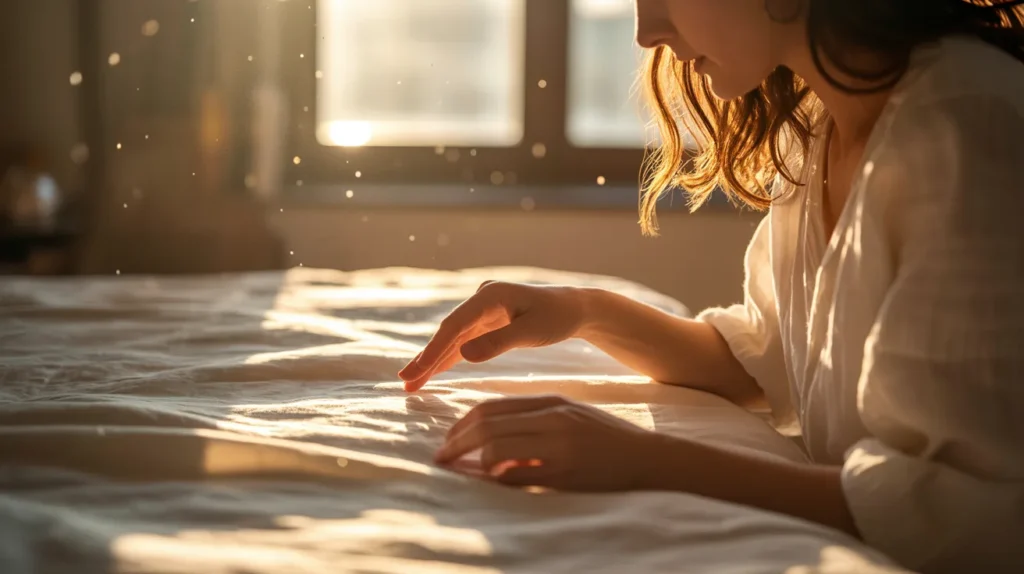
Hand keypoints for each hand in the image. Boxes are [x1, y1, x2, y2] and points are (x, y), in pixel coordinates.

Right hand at [399, 282, 588, 391]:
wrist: (576, 308)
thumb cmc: (558, 317)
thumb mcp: (532, 331)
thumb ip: (498, 343)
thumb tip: (463, 354)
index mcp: (489, 295)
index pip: (455, 326)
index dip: (434, 350)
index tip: (418, 370)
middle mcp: (481, 299)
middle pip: (448, 332)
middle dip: (426, 358)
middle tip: (405, 382)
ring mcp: (482, 311)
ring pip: (452, 338)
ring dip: (433, 360)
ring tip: (411, 383)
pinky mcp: (487, 322)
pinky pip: (463, 342)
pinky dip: (449, 358)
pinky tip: (432, 372)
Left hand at [434, 394, 658, 491]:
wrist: (646, 457)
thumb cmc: (603, 438)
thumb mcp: (567, 416)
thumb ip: (532, 421)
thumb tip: (488, 438)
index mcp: (549, 403)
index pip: (491, 408)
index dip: (461, 425)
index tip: (447, 440)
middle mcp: (551, 418)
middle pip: (487, 426)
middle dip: (456, 443)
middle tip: (442, 458)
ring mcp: (558, 445)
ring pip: (497, 448)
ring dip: (472, 462)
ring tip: (461, 471)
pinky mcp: (565, 471)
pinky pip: (518, 474)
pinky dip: (498, 478)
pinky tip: (491, 482)